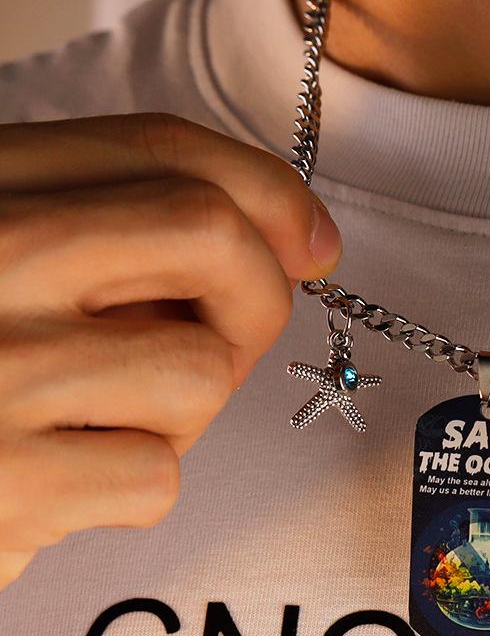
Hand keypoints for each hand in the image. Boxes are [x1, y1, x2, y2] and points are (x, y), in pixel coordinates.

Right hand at [0, 114, 341, 587]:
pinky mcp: (6, 484)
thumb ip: (126, 228)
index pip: (162, 149)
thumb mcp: (20, 260)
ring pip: (202, 371)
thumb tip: (301, 242)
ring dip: (180, 411)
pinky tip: (60, 478)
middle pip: (208, 233)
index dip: (269, 193)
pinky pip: (157, 474)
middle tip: (229, 338)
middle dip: (258, 295)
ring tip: (96, 418)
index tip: (312, 242)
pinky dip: (129, 486)